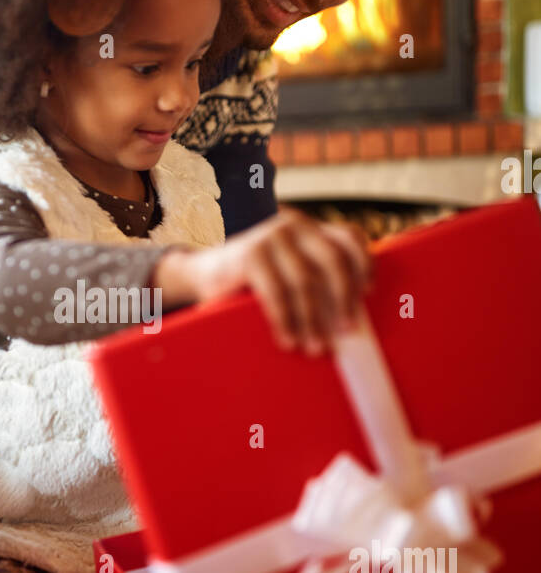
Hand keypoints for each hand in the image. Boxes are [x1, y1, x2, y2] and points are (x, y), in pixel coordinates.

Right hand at [156, 208, 371, 354]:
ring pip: (305, 281)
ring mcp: (271, 237)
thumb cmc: (255, 279)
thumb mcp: (288, 269)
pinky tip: (289, 340)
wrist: (204, 272)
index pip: (348, 237)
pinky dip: (285, 321)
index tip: (368, 294)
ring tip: (316, 347)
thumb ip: (315, 277)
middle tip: (348, 331)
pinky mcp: (250, 255)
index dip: (364, 264)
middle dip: (344, 299)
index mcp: (310, 228)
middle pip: (333, 260)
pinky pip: (276, 293)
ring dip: (313, 319)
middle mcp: (294, 225)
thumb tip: (348, 317)